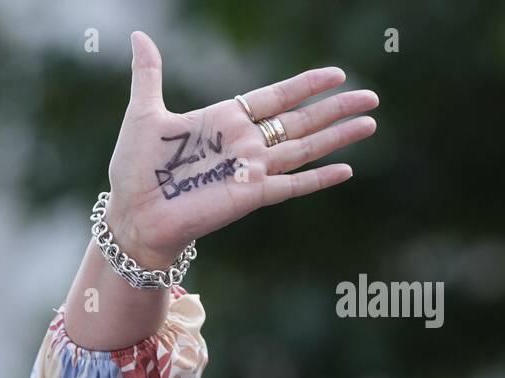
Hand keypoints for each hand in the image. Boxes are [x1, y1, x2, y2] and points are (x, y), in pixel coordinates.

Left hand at [104, 31, 377, 266]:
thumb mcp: (143, 114)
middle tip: (372, 96)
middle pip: (300, 121)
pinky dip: (318, 178)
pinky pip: (291, 185)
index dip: (306, 85)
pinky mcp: (249, 196)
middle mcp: (243, 144)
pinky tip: (346, 170)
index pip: (275, 97)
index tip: (336, 74)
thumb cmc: (134, 170)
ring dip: (337, 137)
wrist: (132, 215)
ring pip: (304, 148)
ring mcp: (249, 170)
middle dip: (336, 108)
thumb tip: (139, 35)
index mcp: (224, 120)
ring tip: (370, 123)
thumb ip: (149, 74)